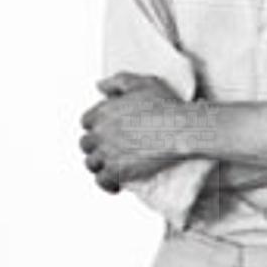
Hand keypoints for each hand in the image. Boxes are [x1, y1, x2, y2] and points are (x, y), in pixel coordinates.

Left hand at [79, 73, 190, 190]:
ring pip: (92, 163)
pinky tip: (115, 184)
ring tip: (112, 168)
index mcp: (103, 111)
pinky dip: (107, 183)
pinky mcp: (116, 171)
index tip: (106, 132)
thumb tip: (100, 86)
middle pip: (86, 144)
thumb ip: (118, 82)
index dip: (96, 127)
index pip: (87, 121)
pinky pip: (102, 181)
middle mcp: (100, 132)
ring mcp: (107, 153)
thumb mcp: (142, 83)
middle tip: (109, 150)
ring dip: (100, 165)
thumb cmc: (165, 107)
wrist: (179, 131)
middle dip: (96, 147)